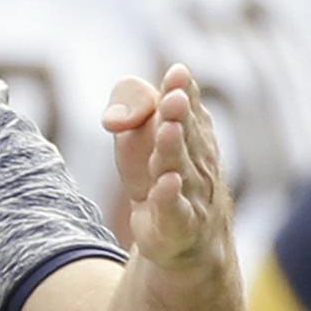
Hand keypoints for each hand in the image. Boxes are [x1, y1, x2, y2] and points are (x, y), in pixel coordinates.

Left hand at [103, 65, 230, 268]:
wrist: (182, 237)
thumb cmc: (158, 173)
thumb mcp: (139, 134)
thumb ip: (132, 108)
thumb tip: (114, 116)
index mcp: (189, 130)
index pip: (187, 105)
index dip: (182, 89)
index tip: (177, 73)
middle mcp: (195, 158)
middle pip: (185, 133)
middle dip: (178, 114)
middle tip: (172, 97)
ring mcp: (190, 193)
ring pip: (180, 168)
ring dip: (173, 149)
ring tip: (166, 130)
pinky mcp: (177, 225)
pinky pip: (174, 210)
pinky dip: (169, 197)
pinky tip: (164, 183)